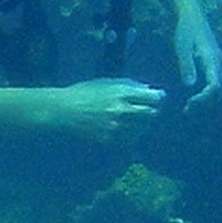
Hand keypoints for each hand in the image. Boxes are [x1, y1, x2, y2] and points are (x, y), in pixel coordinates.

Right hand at [45, 77, 169, 132]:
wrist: (62, 111)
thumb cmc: (84, 93)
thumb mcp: (107, 83)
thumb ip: (130, 86)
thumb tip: (151, 90)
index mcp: (121, 93)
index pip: (153, 97)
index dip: (158, 97)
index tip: (157, 97)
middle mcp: (121, 110)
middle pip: (151, 114)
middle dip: (151, 110)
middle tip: (147, 108)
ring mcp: (115, 127)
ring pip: (142, 128)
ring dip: (141, 124)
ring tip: (132, 119)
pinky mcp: (109, 139)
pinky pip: (130, 139)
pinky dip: (131, 135)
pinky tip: (124, 129)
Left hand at [172, 6, 221, 103]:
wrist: (192, 15)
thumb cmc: (186, 30)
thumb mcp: (182, 47)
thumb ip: (186, 65)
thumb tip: (189, 86)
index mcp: (213, 60)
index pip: (214, 86)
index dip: (203, 99)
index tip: (189, 105)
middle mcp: (221, 63)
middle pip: (219, 90)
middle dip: (205, 102)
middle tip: (187, 110)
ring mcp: (221, 63)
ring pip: (219, 88)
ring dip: (207, 99)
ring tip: (190, 107)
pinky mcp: (218, 63)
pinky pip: (216, 82)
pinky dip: (208, 92)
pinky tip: (195, 97)